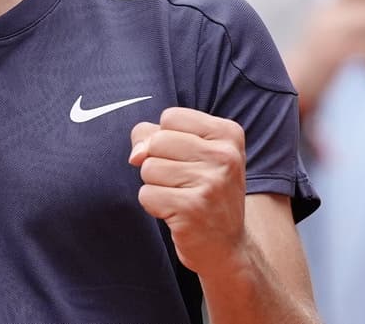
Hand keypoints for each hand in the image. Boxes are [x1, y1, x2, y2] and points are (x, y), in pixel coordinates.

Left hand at [129, 107, 246, 274]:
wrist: (227, 247)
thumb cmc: (203, 192)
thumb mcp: (190, 154)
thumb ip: (155, 136)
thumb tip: (136, 154)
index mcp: (228, 134)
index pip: (171, 116)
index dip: (165, 138)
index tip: (187, 159)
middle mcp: (225, 156)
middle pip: (157, 141)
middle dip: (159, 163)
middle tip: (184, 183)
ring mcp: (211, 183)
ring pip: (149, 168)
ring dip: (156, 186)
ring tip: (182, 197)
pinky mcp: (192, 209)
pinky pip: (146, 194)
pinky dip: (154, 206)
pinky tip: (177, 213)